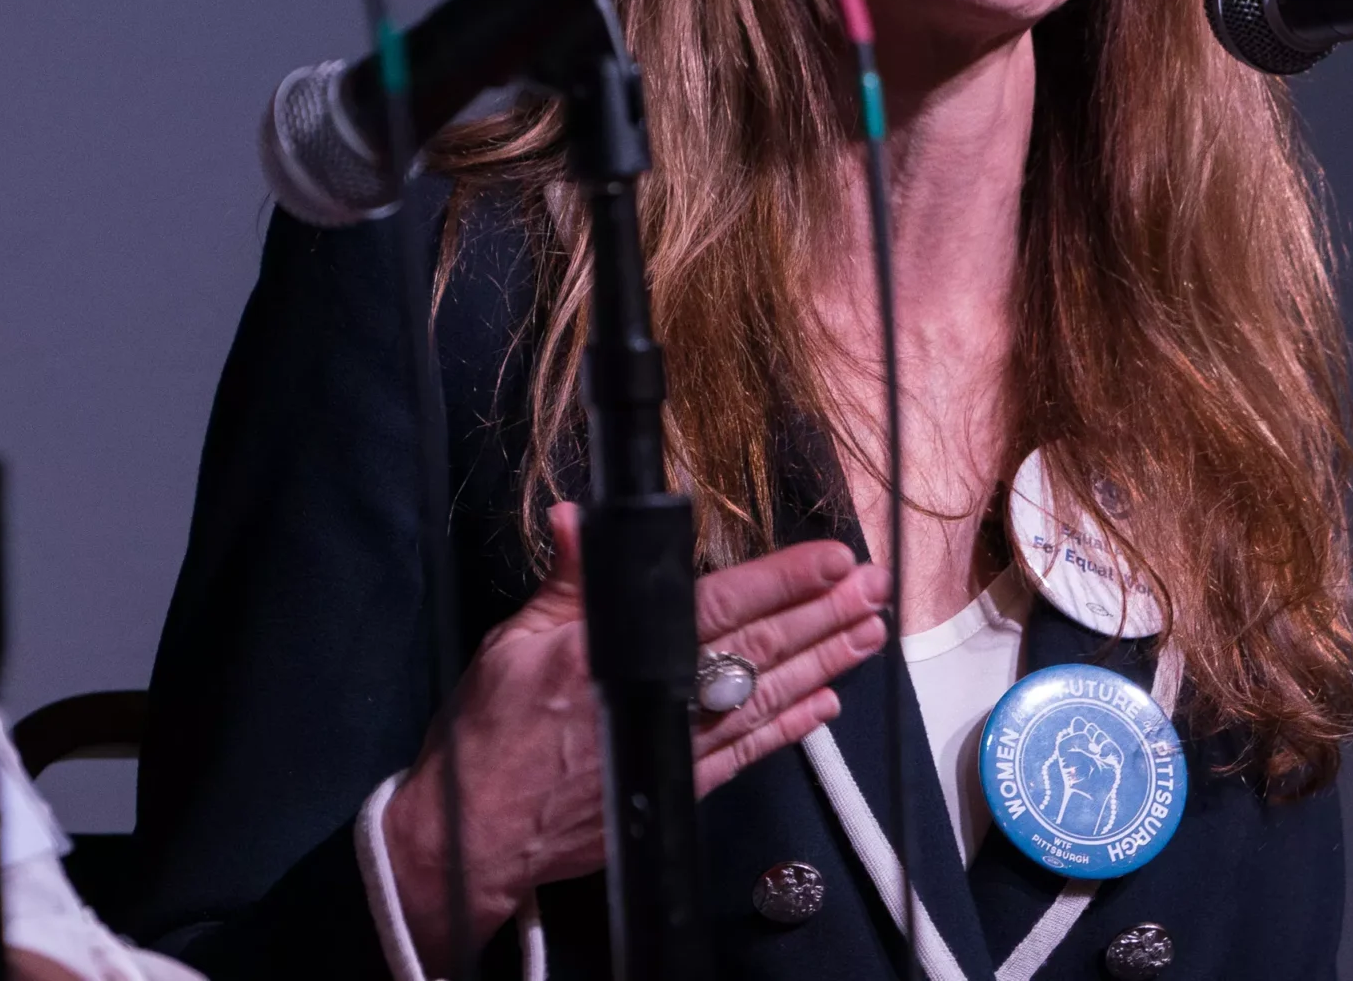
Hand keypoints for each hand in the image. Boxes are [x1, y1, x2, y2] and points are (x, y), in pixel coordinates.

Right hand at [383, 504, 888, 966]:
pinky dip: (791, 727)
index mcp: (622, 652)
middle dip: (825, 615)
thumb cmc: (492, 734)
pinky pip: (751, 751)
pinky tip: (826, 705)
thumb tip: (581, 518)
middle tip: (873, 589)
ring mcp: (679, 746)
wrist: (479, 835)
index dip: (783, 580)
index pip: (720, 603)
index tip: (832, 558)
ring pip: (769, 696)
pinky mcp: (683, 785)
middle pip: (762, 647)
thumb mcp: (516, 642)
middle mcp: (664, 698)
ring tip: (868, 634)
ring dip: (824, 664)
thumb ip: (569, 583)